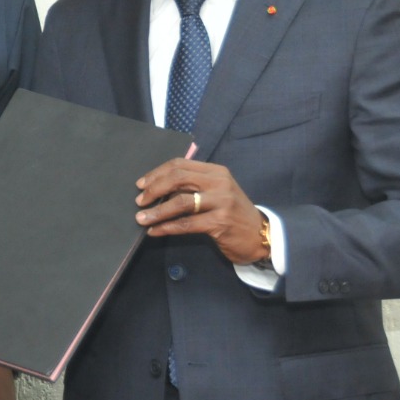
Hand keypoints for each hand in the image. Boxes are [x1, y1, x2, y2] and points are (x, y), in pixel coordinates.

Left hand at [134, 158, 268, 264]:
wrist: (260, 235)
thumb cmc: (233, 213)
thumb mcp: (217, 192)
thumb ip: (194, 186)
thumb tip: (158, 189)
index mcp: (216, 171)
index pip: (180, 165)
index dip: (157, 174)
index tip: (141, 184)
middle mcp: (219, 183)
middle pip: (178, 178)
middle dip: (154, 189)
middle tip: (139, 201)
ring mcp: (221, 202)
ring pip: (180, 202)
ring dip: (157, 211)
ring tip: (141, 218)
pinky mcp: (220, 222)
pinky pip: (186, 224)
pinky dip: (166, 227)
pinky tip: (154, 231)